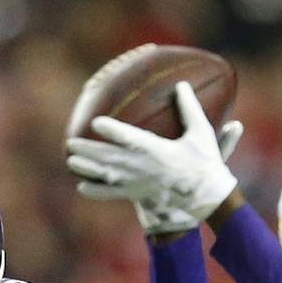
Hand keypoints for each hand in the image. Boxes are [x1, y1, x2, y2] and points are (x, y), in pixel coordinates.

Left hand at [66, 82, 242, 233]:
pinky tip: (82, 188)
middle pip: (112, 158)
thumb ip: (190, 109)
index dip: (113, 131)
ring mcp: (141, 184)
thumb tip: (181, 84)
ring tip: (71, 161)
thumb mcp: (202, 134)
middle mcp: (146, 169)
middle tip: (71, 142)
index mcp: (159, 152)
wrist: (211, 198)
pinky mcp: (141, 195)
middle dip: (90, 150)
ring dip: (89, 169)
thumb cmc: (206, 164)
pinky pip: (115, 194)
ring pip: (109, 177)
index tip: (96, 122)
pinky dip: (98, 192)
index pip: (131, 139)